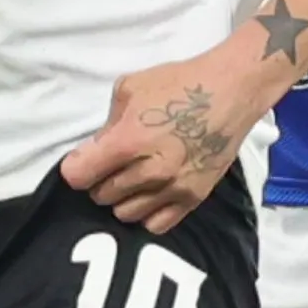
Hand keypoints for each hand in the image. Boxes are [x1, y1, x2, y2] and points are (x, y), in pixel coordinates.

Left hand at [59, 37, 283, 232]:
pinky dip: (147, 212)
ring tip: (132, 178)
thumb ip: (109, 122)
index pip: (79, 176)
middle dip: (100, 180)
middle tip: (112, 164)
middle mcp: (148, 171)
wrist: (231, 91)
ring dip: (122, 198)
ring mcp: (172, 189)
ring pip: (125, 213)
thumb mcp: (130, 88)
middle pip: (100, 196)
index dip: (76, 167)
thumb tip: (98, 147)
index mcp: (128, 141)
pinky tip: (150, 193)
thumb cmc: (179, 83)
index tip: (83, 160)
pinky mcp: (193, 198)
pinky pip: (157, 225)